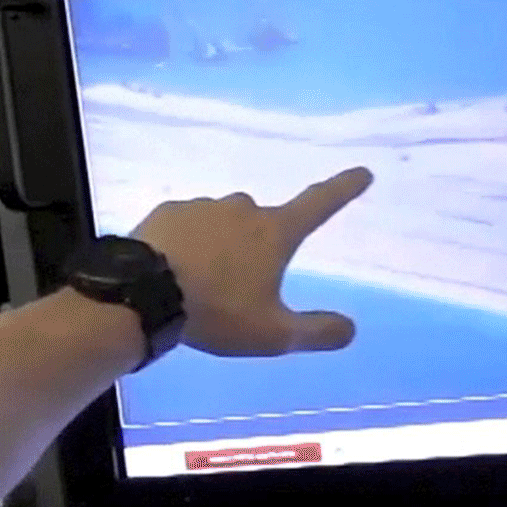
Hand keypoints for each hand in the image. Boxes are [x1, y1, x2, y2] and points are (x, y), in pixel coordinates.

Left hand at [132, 167, 372, 356]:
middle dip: (259, 244)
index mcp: (274, 233)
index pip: (319, 205)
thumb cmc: (216, 312)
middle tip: (241, 283)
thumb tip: (351, 329)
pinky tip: (173, 270)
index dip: (344, 189)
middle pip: (262, 222)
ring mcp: (202, 206)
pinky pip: (187, 226)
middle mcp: (242, 209)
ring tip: (201, 283)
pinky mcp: (167, 212)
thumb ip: (315, 331)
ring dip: (220, 245)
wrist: (144, 293)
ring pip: (222, 223)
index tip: (363, 173)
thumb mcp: (272, 334)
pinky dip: (187, 243)